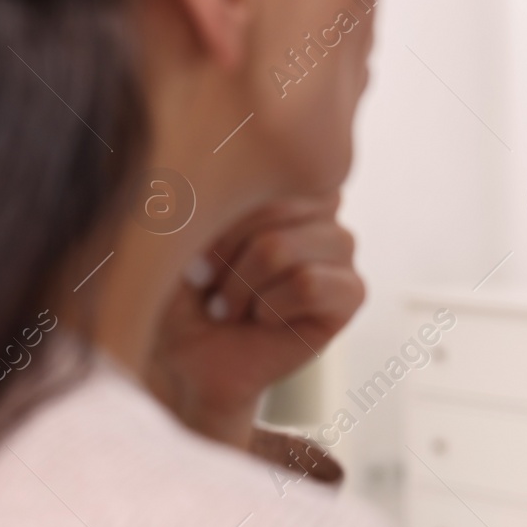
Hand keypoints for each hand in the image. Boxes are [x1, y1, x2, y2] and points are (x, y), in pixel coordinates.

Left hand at [146, 193, 363, 448]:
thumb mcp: (175, 231)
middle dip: (224, 253)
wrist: (187, 359)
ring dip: (242, 285)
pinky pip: (307, 284)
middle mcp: (317, 207)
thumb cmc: (180, 291)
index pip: (257, 167)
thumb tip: (225, 177)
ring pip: (282, 249)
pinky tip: (262, 319)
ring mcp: (339, 248)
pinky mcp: (350, 292)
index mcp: (279, 178)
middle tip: (208, 284)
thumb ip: (206, 194)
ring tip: (230, 306)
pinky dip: (270, 306)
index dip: (216, 211)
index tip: (189, 242)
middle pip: (269, 206)